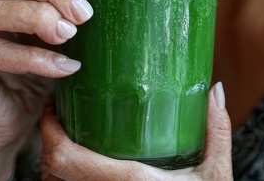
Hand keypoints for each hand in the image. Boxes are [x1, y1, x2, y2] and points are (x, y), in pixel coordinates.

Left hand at [40, 82, 232, 179]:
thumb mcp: (215, 175)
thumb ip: (215, 132)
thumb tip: (215, 91)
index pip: (63, 157)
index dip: (48, 129)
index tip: (54, 106)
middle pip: (50, 170)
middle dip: (49, 141)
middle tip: (62, 117)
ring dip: (55, 164)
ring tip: (68, 139)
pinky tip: (80, 165)